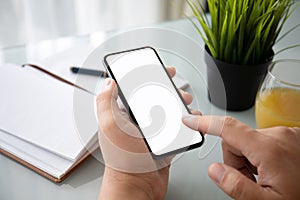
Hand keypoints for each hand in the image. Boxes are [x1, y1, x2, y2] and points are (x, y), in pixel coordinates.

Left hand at [96, 67, 192, 199]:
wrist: (137, 185)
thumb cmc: (122, 160)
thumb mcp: (109, 125)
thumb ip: (105, 101)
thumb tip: (108, 82)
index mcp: (124, 115)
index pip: (135, 90)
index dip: (148, 77)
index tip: (160, 70)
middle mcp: (138, 122)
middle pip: (155, 99)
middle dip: (169, 90)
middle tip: (177, 88)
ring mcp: (152, 133)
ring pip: (168, 112)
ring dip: (180, 105)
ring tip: (187, 104)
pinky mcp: (164, 143)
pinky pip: (177, 129)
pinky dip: (186, 123)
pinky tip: (192, 121)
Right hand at [183, 115, 299, 199]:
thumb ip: (237, 187)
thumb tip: (214, 169)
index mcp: (269, 149)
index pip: (227, 128)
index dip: (205, 124)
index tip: (190, 120)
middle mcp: (278, 135)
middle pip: (235, 139)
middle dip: (235, 160)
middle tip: (251, 179)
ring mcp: (286, 134)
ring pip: (248, 140)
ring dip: (249, 158)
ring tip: (264, 175)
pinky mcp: (289, 135)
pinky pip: (262, 139)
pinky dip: (261, 153)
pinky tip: (273, 168)